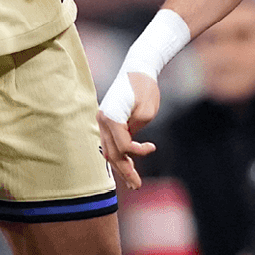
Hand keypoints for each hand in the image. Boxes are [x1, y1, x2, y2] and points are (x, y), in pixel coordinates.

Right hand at [97, 71, 159, 191]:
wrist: (138, 68)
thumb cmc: (145, 87)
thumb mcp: (147, 111)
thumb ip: (137, 131)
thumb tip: (128, 146)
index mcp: (111, 116)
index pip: (122, 146)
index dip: (137, 152)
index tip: (152, 147)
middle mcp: (102, 119)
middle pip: (112, 153)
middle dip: (125, 171)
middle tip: (137, 186)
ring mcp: (102, 120)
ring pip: (109, 150)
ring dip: (121, 166)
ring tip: (133, 182)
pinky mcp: (107, 120)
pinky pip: (110, 142)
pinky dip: (119, 154)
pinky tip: (127, 166)